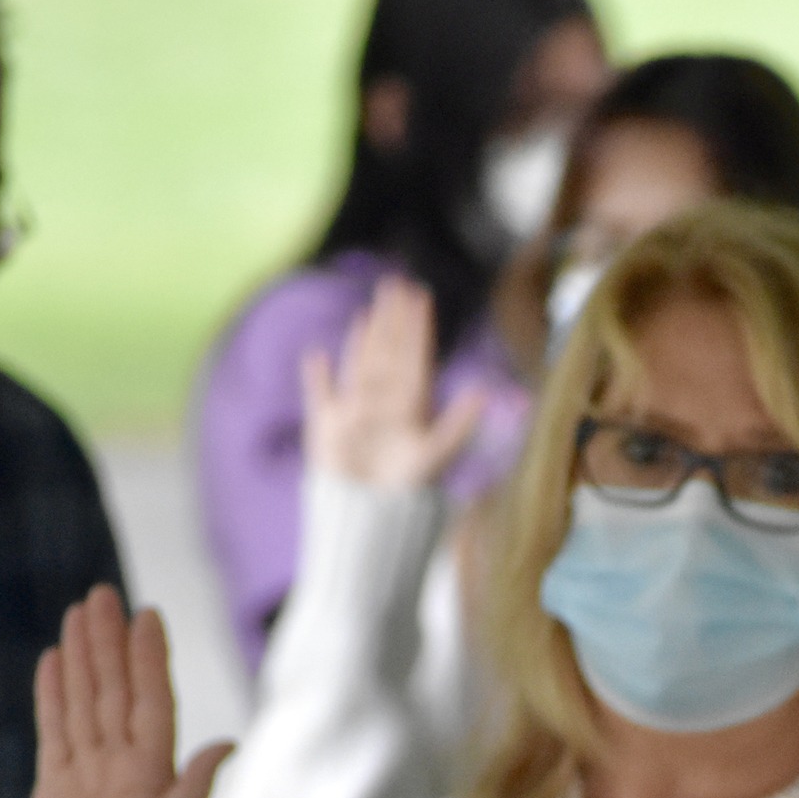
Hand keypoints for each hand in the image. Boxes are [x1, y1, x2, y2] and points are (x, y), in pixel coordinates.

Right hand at [11, 586, 226, 797]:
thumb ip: (192, 792)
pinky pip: (55, 733)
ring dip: (84, 659)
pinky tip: (55, 662)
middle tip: (104, 594)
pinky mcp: (55, 792)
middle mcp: (123, 772)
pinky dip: (54, 697)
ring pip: (86, 705)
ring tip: (80, 613)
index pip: (152, 705)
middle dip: (111, 644)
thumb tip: (229, 744)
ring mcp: (88, 780)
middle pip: (116, 694)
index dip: (149, 660)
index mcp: (153, 779)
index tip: (146, 615)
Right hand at [299, 276, 485, 489]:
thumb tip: (482, 393)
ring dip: (364, 338)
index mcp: (410, 406)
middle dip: (392, 319)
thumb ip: (456, 424)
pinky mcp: (328, 426)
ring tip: (370, 310)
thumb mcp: (435, 454)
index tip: (420, 297)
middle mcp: (384, 403)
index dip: (416, 327)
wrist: (369, 514)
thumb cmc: (405, 488)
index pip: (414, 357)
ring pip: (360, 364)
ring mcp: (355, 411)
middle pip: (388, 352)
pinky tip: (316, 354)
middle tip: (395, 283)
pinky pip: (321, 395)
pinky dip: (318, 376)